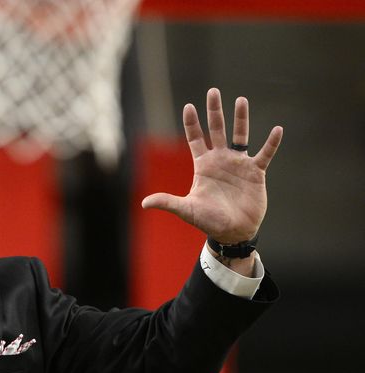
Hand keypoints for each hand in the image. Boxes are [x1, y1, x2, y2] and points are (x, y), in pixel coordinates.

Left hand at [141, 88, 282, 243]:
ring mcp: (238, 164)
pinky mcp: (255, 172)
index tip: (189, 106)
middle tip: (212, 91)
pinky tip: (277, 130)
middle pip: (216, 130)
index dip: (192, 123)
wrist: (232, 231)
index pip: (195, 139)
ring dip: (241, 118)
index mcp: (203, 166)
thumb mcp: (187, 210)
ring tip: (241, 99)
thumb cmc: (208, 221)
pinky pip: (265, 153)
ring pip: (240, 136)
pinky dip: (271, 143)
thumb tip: (144, 203)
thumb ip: (167, 202)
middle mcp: (220, 160)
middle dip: (214, 111)